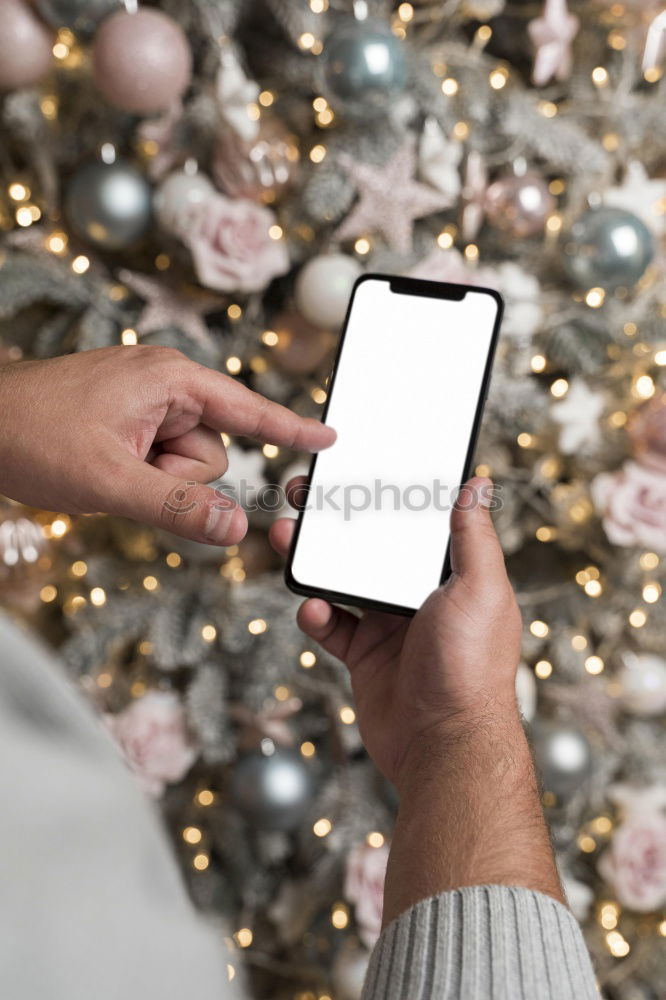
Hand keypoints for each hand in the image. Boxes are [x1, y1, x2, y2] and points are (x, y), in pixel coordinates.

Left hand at [0, 346, 333, 545]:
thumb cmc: (28, 434)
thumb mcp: (108, 480)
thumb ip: (178, 507)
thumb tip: (236, 530)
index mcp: (169, 380)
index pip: (249, 409)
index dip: (292, 429)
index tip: (331, 437)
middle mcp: (164, 386)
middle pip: (212, 453)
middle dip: (176, 477)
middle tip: (123, 471)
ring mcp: (144, 404)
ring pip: (184, 465)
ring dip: (152, 480)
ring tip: (104, 467)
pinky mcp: (128, 421)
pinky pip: (159, 461)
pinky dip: (138, 475)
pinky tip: (102, 466)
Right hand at [270, 476, 522, 792]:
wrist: (443, 746)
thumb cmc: (472, 668)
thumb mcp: (480, 590)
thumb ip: (474, 537)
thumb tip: (478, 484)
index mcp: (452, 576)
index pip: (416, 524)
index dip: (389, 497)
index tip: (359, 469)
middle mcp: (421, 597)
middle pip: (373, 547)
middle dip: (340, 522)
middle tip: (307, 496)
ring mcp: (391, 626)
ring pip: (345, 581)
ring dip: (316, 560)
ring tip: (289, 537)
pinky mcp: (365, 656)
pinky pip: (332, 626)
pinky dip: (317, 615)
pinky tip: (312, 609)